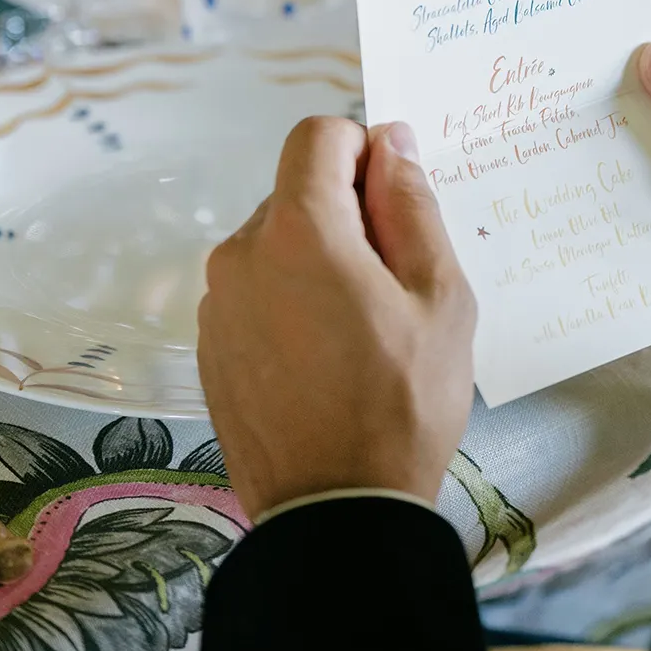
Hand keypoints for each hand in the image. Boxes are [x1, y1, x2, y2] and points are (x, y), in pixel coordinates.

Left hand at [197, 118, 475, 520]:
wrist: (336, 515)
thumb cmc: (403, 402)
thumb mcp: (440, 296)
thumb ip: (413, 205)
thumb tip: (393, 143)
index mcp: (298, 230)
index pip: (318, 135)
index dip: (364, 150)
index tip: (395, 201)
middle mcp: (240, 254)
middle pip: (297, 191)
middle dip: (347, 213)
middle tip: (394, 282)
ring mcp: (217, 304)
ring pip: (276, 243)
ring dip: (318, 259)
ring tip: (362, 330)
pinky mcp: (210, 347)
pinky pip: (255, 292)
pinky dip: (290, 301)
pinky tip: (325, 359)